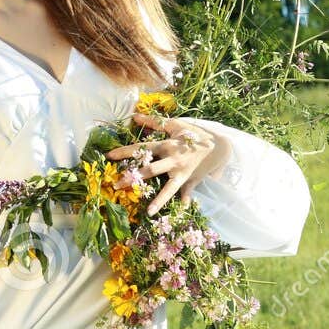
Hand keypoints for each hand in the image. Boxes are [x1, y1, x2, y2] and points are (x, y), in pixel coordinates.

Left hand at [106, 112, 230, 216]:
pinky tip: (183, 209)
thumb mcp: (176, 125)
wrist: (219, 145)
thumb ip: (154, 122)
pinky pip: (187, 193)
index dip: (125, 151)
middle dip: (134, 178)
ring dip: (159, 200)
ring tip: (149, 212)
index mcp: (167, 145)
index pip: (142, 148)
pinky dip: (186, 200)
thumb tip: (135, 116)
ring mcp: (182, 172)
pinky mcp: (192, 180)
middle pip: (151, 170)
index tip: (109, 156)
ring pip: (169, 188)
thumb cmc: (194, 134)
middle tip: (117, 186)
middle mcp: (173, 160)